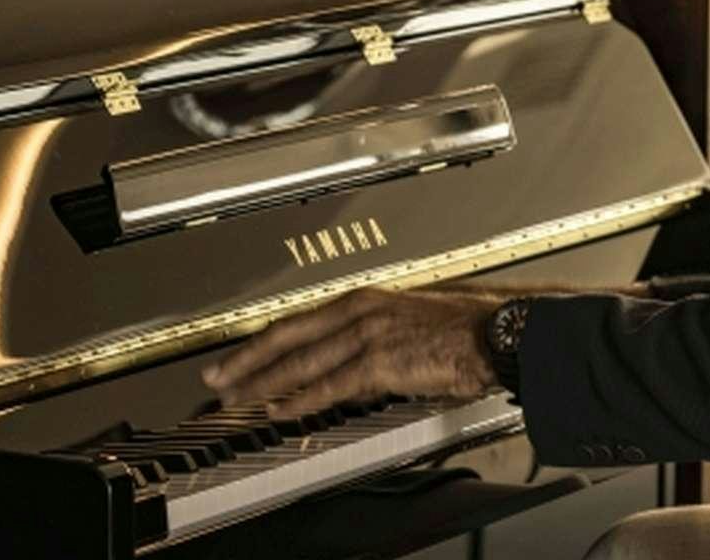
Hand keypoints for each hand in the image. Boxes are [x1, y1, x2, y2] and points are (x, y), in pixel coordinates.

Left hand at [201, 288, 504, 416]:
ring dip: (265, 382)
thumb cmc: (462, 330)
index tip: (238, 354)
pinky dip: (302, 399)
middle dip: (247, 359)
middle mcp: (360, 311)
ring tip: (238, 397)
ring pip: (302, 362)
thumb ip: (373, 345)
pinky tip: (281, 409)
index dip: (264, 340)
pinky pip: (331, 385)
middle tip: (216, 376)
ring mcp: (368, 334)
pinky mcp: (380, 361)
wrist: (493, 333)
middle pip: (289, 336)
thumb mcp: (406, 326)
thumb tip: (352, 374)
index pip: (300, 320)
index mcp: (365, 299)